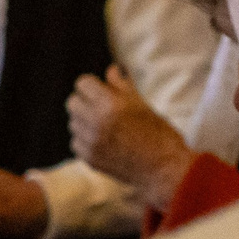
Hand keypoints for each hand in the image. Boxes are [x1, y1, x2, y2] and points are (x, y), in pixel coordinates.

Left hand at [66, 66, 196, 210]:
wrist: (165, 169)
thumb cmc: (159, 133)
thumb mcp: (142, 105)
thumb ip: (122, 86)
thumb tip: (111, 69)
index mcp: (110, 104)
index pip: (82, 83)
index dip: (92, 85)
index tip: (101, 90)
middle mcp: (96, 122)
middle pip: (73, 102)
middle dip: (85, 102)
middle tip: (102, 108)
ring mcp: (91, 142)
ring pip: (73, 122)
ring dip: (85, 121)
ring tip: (107, 127)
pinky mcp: (89, 158)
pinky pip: (76, 142)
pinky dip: (86, 140)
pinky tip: (105, 142)